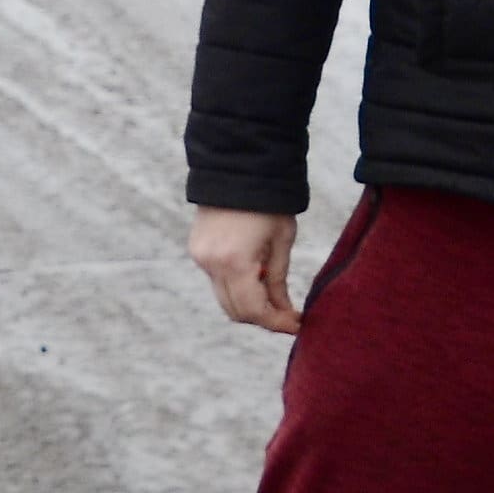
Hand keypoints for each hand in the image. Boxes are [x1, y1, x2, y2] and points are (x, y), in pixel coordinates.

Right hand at [190, 206, 301, 335]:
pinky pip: (217, 280)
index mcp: (235, 261)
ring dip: (249, 303)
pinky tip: (256, 273)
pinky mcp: (196, 249)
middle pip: (236, 311)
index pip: (254, 310)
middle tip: (289, 314)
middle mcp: (211, 264)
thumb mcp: (282, 242)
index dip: (277, 323)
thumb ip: (279, 281)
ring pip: (225, 298)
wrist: (238, 167)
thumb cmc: (269, 202)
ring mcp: (200, 257)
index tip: (297, 324)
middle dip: (263, 317)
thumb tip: (283, 312)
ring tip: (274, 293)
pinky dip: (237, 285)